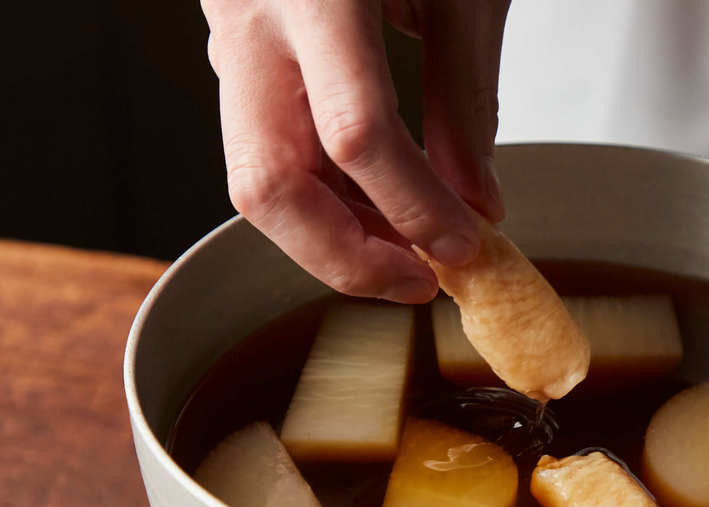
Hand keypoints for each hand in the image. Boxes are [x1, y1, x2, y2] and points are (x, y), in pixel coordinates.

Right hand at [202, 0, 509, 301]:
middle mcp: (253, 21)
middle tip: (418, 280)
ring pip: (258, 182)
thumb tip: (475, 204)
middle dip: (345, 256)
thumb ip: (464, 100)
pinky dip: (327, 199)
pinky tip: (380, 214)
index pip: (357, 132)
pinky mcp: (241, 62)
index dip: (416, 208)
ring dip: (335, 237)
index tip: (467, 247)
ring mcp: (233, 42)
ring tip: (410, 252)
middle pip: (267, 184)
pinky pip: (270, 154)